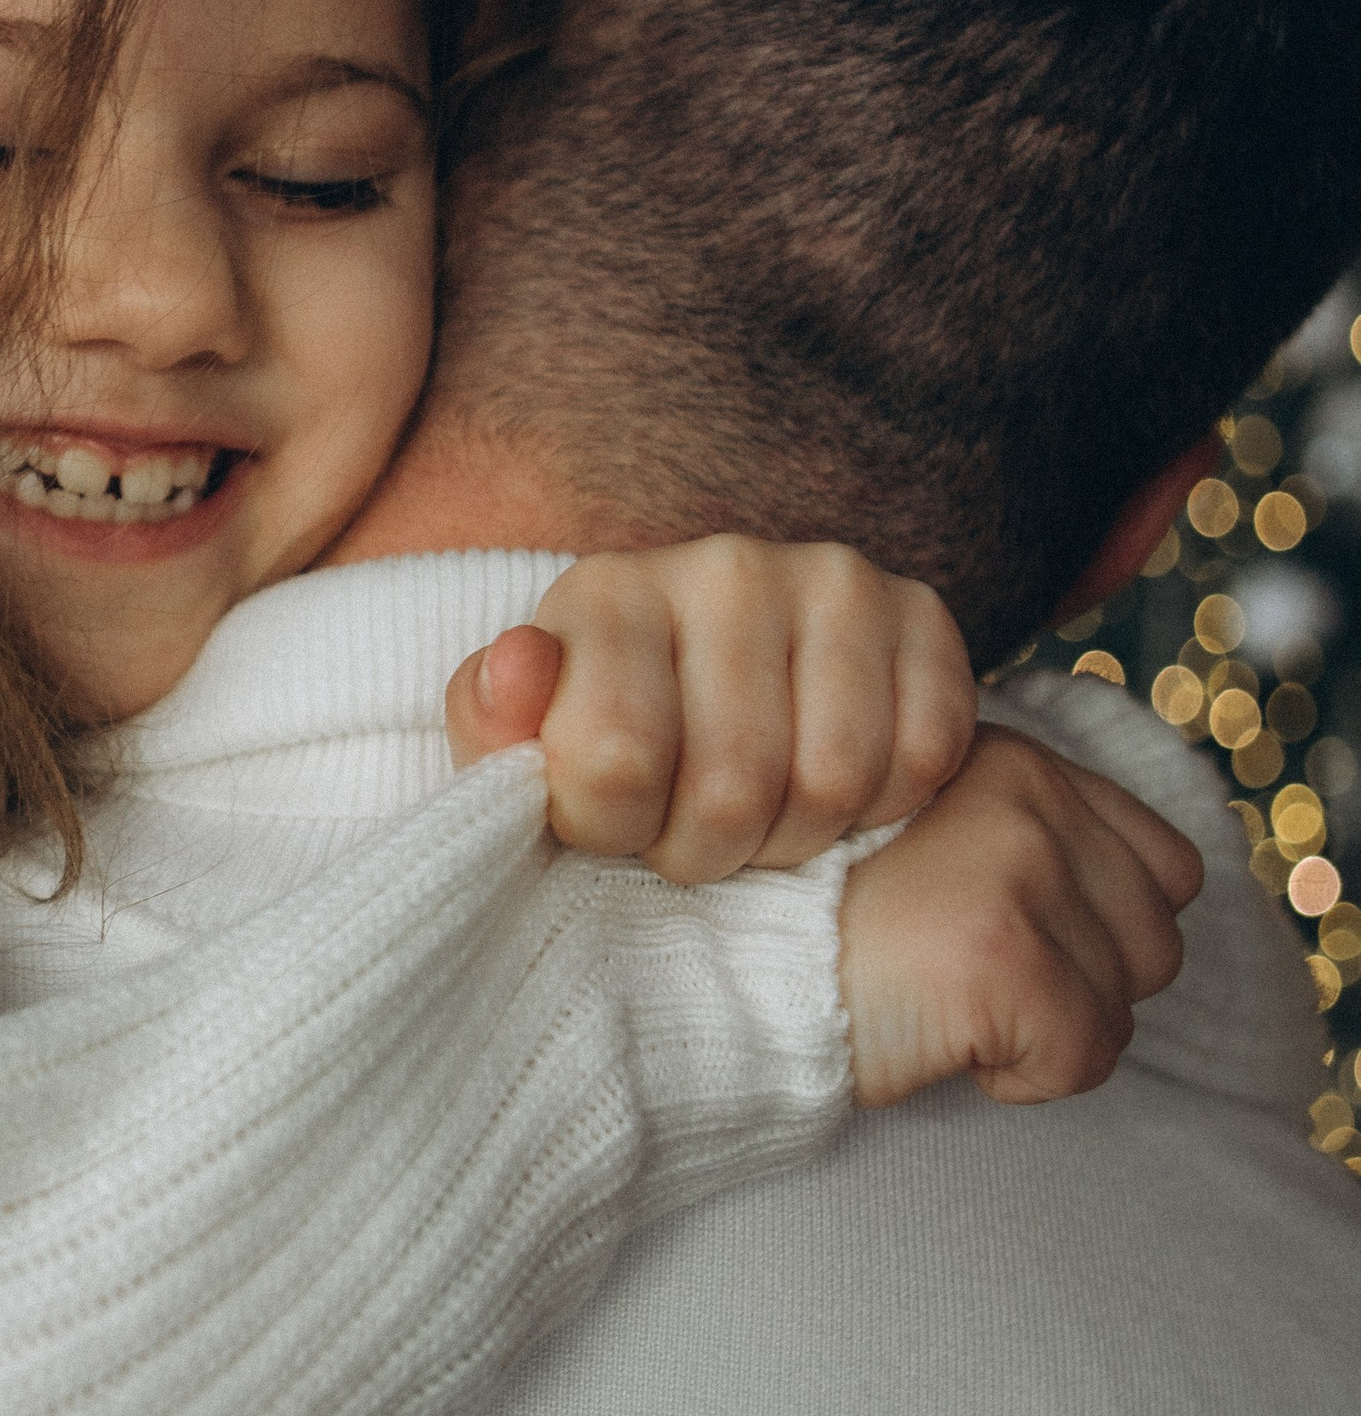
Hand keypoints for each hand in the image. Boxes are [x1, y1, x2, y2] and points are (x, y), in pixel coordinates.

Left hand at [444, 535, 977, 882]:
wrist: (713, 684)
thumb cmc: (608, 734)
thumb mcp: (523, 746)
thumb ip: (494, 725)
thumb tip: (517, 670)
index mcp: (605, 593)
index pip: (612, 760)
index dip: (611, 829)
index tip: (609, 820)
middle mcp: (723, 566)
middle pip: (731, 789)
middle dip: (704, 849)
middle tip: (687, 834)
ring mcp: (831, 579)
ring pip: (831, 783)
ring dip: (792, 838)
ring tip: (755, 817)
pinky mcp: (921, 612)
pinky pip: (921, 758)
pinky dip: (879, 807)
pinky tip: (826, 785)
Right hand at [838, 727, 1201, 1106]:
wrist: (710, 969)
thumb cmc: (806, 922)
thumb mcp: (919, 834)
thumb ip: (1019, 836)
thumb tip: (1142, 903)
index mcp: (1016, 762)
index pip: (1167, 866)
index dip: (1105, 933)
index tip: (1014, 951)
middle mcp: (1031, 801)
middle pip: (1156, 943)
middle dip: (1082, 989)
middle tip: (974, 988)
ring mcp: (1023, 875)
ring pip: (1125, 1006)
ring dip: (1049, 1034)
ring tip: (950, 1009)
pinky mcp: (1008, 959)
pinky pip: (1084, 1058)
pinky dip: (1021, 1079)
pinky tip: (941, 1040)